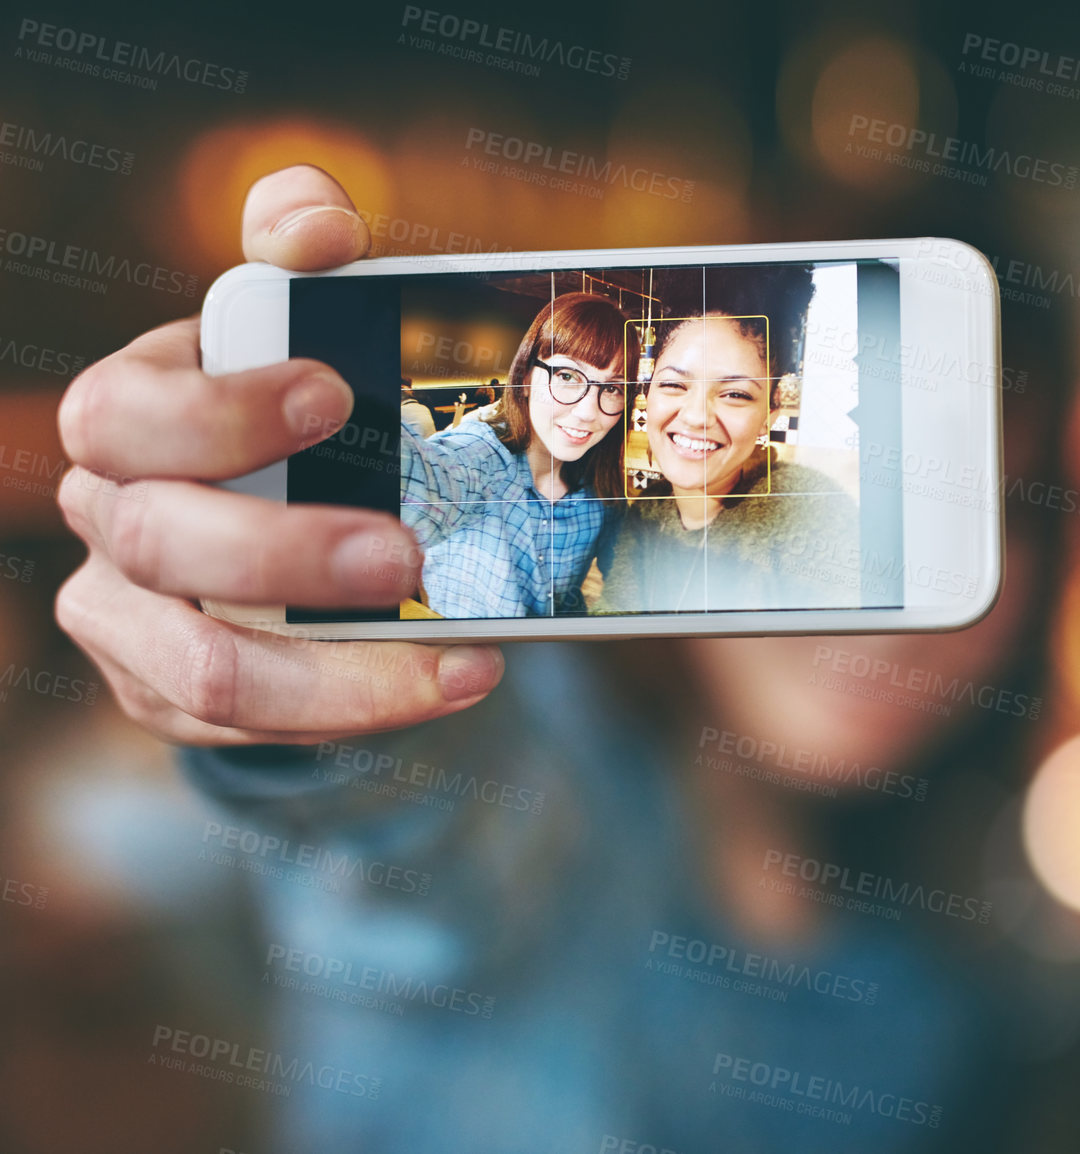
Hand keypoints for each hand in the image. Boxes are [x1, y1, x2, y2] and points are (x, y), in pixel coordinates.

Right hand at [55, 165, 503, 744]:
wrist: (263, 509)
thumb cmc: (284, 405)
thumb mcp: (295, 322)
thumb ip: (300, 256)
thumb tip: (315, 216)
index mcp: (125, 417)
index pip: (129, 414)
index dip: (222, 409)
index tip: (334, 392)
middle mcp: (111, 520)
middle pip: (163, 545)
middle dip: (289, 552)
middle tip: (408, 551)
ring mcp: (130, 622)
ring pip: (206, 673)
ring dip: (337, 671)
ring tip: (460, 652)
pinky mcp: (170, 698)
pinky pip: (250, 732)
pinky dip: (358, 708)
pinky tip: (449, 679)